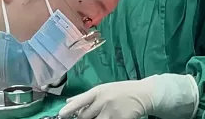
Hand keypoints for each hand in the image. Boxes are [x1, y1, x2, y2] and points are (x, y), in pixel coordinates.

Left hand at [57, 73, 197, 118]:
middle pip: (85, 116)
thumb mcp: (104, 89)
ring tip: (100, 116)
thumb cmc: (122, 91)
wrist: (144, 94)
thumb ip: (86, 97)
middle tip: (84, 117)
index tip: (61, 115)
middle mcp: (103, 101)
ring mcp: (112, 112)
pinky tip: (107, 118)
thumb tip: (68, 103)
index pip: (81, 100)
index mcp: (99, 91)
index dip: (70, 109)